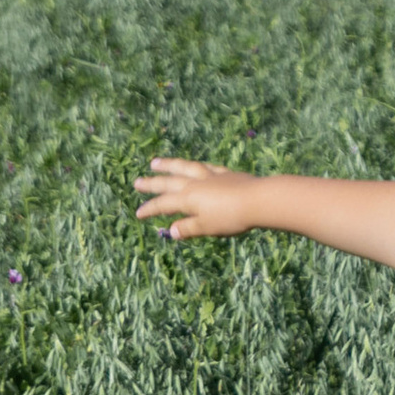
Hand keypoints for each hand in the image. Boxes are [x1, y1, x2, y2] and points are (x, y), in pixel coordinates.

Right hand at [134, 156, 263, 239]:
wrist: (257, 200)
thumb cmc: (231, 217)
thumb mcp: (207, 227)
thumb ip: (189, 228)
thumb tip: (172, 231)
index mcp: (187, 199)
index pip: (163, 204)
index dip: (150, 209)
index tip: (139, 214)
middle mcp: (195, 184)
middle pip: (168, 182)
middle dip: (152, 183)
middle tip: (137, 182)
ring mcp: (209, 176)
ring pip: (184, 167)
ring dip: (168, 165)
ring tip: (155, 162)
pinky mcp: (224, 173)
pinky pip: (205, 167)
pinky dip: (196, 167)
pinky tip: (195, 166)